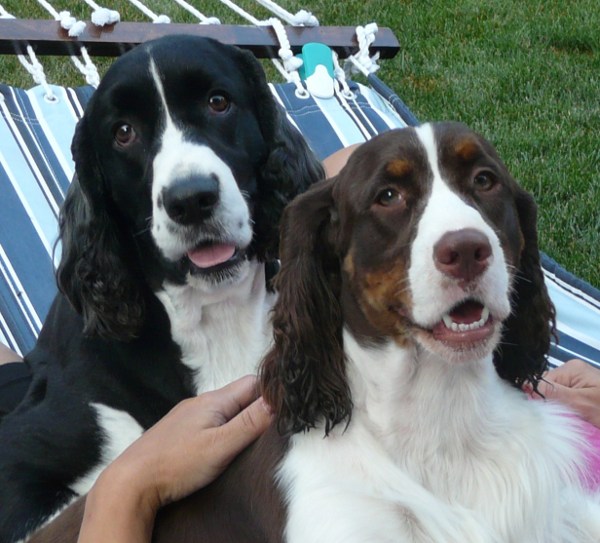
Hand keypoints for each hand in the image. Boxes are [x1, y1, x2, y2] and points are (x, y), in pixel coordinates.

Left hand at [79, 375, 271, 542]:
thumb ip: (250, 422)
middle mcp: (200, 402)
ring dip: (240, 420)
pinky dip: (223, 430)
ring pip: (224, 410)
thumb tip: (278, 400)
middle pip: (239, 395)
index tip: (285, 410)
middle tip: (273, 428)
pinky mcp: (179, 432)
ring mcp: (187, 417)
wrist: (130, 482)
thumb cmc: (175, 464)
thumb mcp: (220, 445)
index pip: (252, 383)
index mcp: (214, 400)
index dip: (271, 393)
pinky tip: (223, 447)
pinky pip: (210, 422)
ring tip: (251, 439)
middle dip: (258, 407)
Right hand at [536, 359, 599, 428]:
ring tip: (566, 417)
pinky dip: (566, 406)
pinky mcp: (582, 387)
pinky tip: (571, 414)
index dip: (539, 397)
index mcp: (571, 368)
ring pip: (555, 392)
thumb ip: (553, 393)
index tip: (540, 413)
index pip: (542, 381)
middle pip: (547, 386)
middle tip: (557, 417)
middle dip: (549, 402)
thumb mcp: (580, 403)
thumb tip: (526, 386)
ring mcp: (577, 378)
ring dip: (558, 406)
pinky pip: (564, 395)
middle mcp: (572, 369)